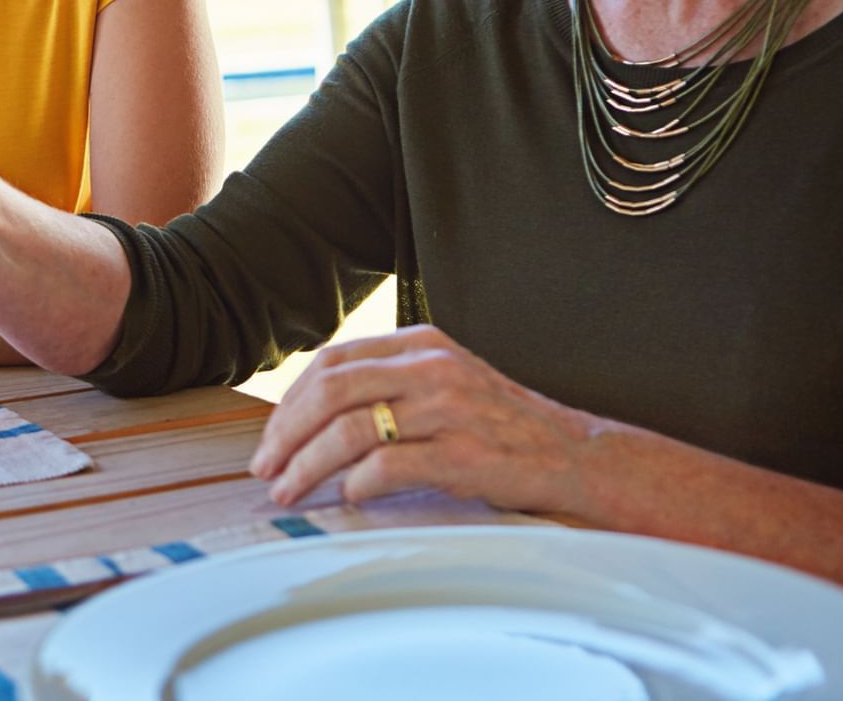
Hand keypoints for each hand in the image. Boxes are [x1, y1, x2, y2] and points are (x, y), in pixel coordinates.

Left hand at [248, 324, 597, 518]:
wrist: (576, 456)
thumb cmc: (501, 426)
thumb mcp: (444, 382)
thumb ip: (389, 385)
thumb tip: (311, 417)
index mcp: (420, 343)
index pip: (332, 362)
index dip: (290, 402)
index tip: (271, 438)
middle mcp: (430, 368)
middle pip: (330, 392)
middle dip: (286, 434)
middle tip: (266, 470)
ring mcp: (448, 409)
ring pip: (350, 430)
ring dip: (308, 466)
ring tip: (290, 492)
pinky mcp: (464, 453)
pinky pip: (389, 465)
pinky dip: (357, 483)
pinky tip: (346, 497)